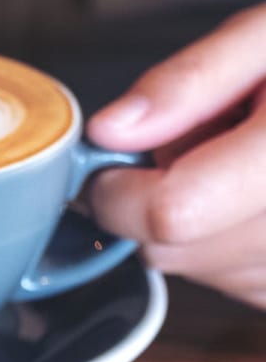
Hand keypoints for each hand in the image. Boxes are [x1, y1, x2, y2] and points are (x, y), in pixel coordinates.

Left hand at [87, 2, 265, 308]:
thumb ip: (190, 81)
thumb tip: (110, 130)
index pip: (169, 213)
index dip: (119, 188)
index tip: (114, 161)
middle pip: (166, 248)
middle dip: (152, 199)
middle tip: (198, 144)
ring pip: (187, 266)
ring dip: (186, 221)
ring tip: (239, 164)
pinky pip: (222, 280)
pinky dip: (218, 242)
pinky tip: (255, 199)